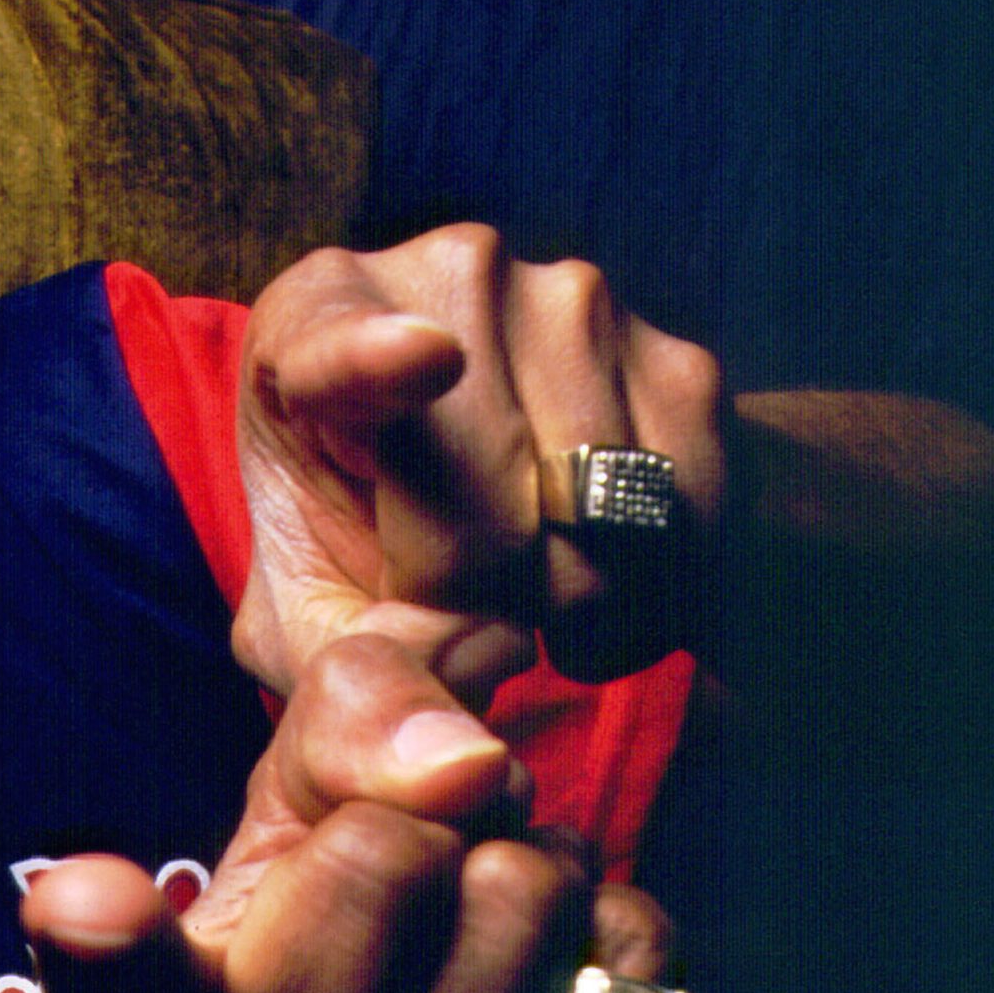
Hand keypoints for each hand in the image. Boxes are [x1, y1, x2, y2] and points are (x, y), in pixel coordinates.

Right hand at [22, 627, 671, 992]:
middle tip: (406, 889)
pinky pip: (628, 973)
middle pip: (385, 852)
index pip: (115, 990)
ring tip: (484, 936)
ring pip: (521, 896)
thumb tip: (467, 767)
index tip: (85, 904)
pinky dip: (618, 942)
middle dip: (425, 827)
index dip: (100, 941)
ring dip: (534, 873)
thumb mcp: (286, 827)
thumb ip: (339, 728)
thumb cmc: (327, 950)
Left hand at [229, 224, 726, 702]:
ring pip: (596, 524)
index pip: (340, 343)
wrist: (489, 495)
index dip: (378, 356)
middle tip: (464, 615)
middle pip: (486, 503)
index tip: (427, 360)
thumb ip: (348, 668)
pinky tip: (598, 601)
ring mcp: (575, 301)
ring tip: (526, 604)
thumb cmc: (355, 546)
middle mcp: (450, 278)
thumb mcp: (306, 614)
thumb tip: (453, 714)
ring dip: (568, 615)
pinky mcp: (678, 355)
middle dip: (478, 609)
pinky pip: (687, 520)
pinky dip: (650, 603)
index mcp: (312, 320)